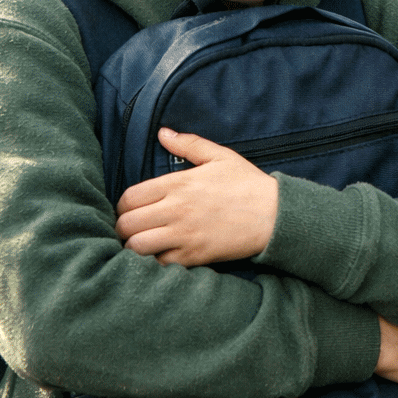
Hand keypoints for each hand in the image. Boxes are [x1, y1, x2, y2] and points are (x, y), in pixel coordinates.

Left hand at [114, 128, 279, 266]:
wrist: (275, 215)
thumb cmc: (248, 184)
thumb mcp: (220, 157)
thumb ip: (188, 144)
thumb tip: (163, 133)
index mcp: (178, 184)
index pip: (129, 198)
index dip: (122, 206)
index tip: (129, 210)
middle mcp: (176, 209)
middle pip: (127, 224)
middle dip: (123, 228)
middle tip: (132, 230)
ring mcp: (184, 234)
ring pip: (137, 246)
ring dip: (134, 246)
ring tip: (141, 245)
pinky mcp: (195, 256)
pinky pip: (160, 264)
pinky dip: (154, 262)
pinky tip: (160, 256)